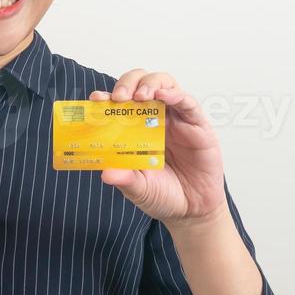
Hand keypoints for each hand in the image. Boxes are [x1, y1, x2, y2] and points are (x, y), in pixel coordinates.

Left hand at [90, 71, 225, 225]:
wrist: (191, 210)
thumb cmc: (163, 195)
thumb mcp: (139, 189)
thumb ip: (125, 179)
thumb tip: (106, 173)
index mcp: (134, 130)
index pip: (120, 104)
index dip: (107, 97)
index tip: (96, 99)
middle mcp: (155, 119)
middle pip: (141, 85)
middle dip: (128, 83)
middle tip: (119, 97)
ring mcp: (177, 120)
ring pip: (164, 85)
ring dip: (150, 84)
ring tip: (140, 96)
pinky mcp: (198, 126)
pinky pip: (188, 103)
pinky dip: (176, 95)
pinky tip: (164, 96)